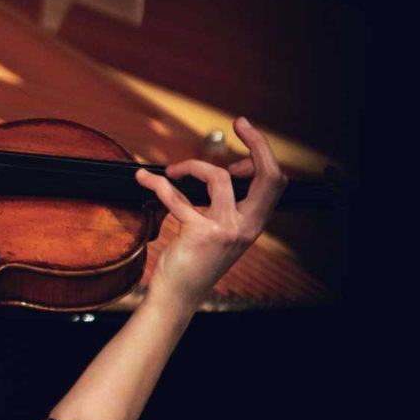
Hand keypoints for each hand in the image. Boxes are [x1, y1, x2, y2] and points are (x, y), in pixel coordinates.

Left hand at [134, 116, 287, 309]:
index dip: (263, 158)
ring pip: (218, 178)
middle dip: (259, 143)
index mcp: (253, 224)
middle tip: (241, 123)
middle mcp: (246, 226)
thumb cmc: (193, 262)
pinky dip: (157, 184)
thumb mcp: (219, 233)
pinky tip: (144, 180)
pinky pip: (177, 197)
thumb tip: (222, 172)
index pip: (274, 183)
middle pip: (268, 176)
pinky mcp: (200, 233)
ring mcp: (225, 230)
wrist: (177, 296)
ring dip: (191, 166)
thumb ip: (224, 206)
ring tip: (171, 171)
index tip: (241, 151)